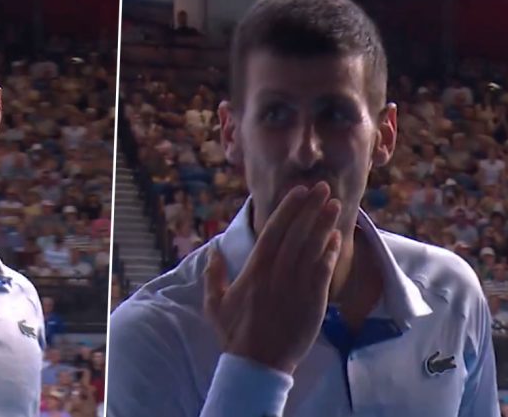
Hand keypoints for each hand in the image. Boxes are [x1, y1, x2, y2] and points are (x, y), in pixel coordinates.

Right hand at [204, 182, 341, 374]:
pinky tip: (337, 238)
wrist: (258, 362)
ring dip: (324, 223)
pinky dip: (331, 252)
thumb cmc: (236, 333)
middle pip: (296, 232)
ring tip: (334, 204)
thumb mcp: (215, 303)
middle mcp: (276, 272)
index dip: (288, 209)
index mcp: (254, 269)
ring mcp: (296, 285)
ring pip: (312, 247)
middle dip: (310, 208)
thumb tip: (214, 252)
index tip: (299, 191)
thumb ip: (213, 275)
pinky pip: (324, 270)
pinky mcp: (312, 300)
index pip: (273, 230)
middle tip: (322, 187)